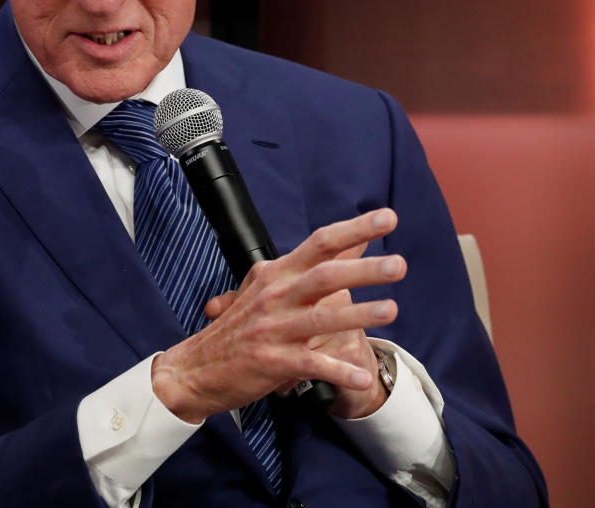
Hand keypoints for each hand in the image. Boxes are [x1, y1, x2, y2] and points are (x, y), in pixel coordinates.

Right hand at [150, 209, 404, 423]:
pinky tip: (362, 376)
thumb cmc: (239, 327)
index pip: (320, 243)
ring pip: (321, 319)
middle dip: (363, 270)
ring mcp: (273, 330)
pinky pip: (312, 365)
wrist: (195, 368)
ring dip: (359, 314)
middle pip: (325, 276)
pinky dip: (338, 370)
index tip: (388, 218)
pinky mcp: (272, 363)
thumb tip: (352, 241)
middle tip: (398, 264)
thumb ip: (308, 267)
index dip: (355, 228)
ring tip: (391, 309)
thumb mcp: (266, 288)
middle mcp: (275, 296)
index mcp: (276, 274)